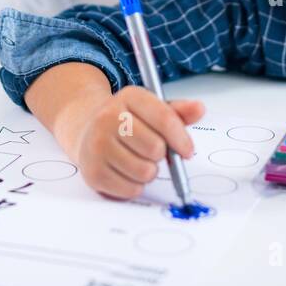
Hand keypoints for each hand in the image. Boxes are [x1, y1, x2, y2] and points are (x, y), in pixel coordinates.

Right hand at [59, 85, 205, 199]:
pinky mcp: (92, 171)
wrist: (86, 131)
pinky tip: (126, 172)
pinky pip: (131, 189)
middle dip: (161, 155)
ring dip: (149, 171)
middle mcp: (108, 117)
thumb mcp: (151, 109)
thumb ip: (177, 112)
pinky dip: (135, 186)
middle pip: (155, 148)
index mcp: (129, 97)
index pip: (164, 118)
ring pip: (144, 171)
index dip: (181, 139)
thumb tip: (199, 108)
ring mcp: (97, 144)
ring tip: (138, 161)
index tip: (187, 151)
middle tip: (152, 151)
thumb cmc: (127, 122)